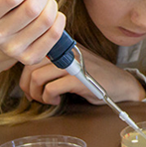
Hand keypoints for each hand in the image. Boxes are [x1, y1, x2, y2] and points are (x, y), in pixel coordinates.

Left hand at [19, 46, 145, 105]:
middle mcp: (66, 51)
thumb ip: (54, 63)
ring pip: (37, 77)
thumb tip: (28, 75)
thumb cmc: (96, 76)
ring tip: (46, 99)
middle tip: (34, 96)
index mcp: (64, 46)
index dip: (25, 72)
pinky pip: (51, 88)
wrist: (120, 83)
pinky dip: (49, 98)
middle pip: (30, 65)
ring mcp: (72, 64)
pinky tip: (57, 100)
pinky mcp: (78, 79)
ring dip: (37, 94)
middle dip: (26, 85)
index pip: (33, 53)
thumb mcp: (73, 64)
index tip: (29, 86)